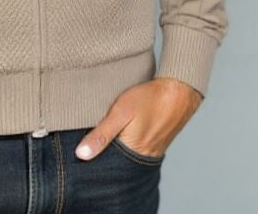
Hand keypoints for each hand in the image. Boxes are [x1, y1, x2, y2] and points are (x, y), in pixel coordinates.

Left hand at [75, 78, 202, 159]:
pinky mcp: (154, 144)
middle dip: (102, 156)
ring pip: (124, 156)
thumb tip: (80, 155)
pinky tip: (121, 133)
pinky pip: (134, 149)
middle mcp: (140, 159)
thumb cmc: (149, 99)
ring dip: (114, 149)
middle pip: (114, 163)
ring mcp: (149, 152)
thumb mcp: (120, 112)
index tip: (78, 153)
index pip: (104, 166)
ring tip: (102, 136)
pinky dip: (125, 144)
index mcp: (130, 154)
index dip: (91, 159)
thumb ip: (101, 134)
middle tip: (87, 142)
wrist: (179, 92)